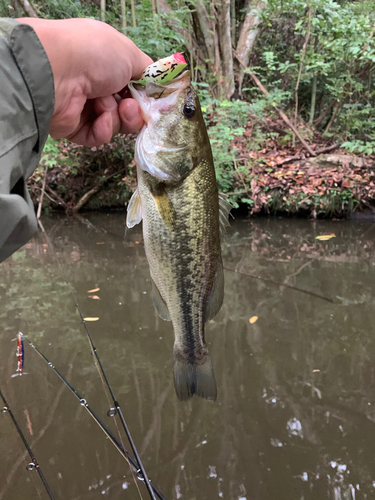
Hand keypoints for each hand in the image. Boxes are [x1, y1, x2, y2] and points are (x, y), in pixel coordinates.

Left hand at [18, 18, 152, 145]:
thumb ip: (146, 70)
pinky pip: (98, 136)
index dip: (143, 96)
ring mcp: (82, 107)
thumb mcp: (130, 54)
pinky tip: (100, 117)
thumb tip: (155, 83)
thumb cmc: (94, 54)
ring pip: (114, 125)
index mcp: (104, 64)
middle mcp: (93, 85)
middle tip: (130, 107)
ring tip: (108, 106)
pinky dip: (103, 129)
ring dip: (118, 118)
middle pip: (125, 110)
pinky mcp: (73, 127)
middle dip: (133, 111)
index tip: (152, 102)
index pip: (130, 86)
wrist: (58, 71)